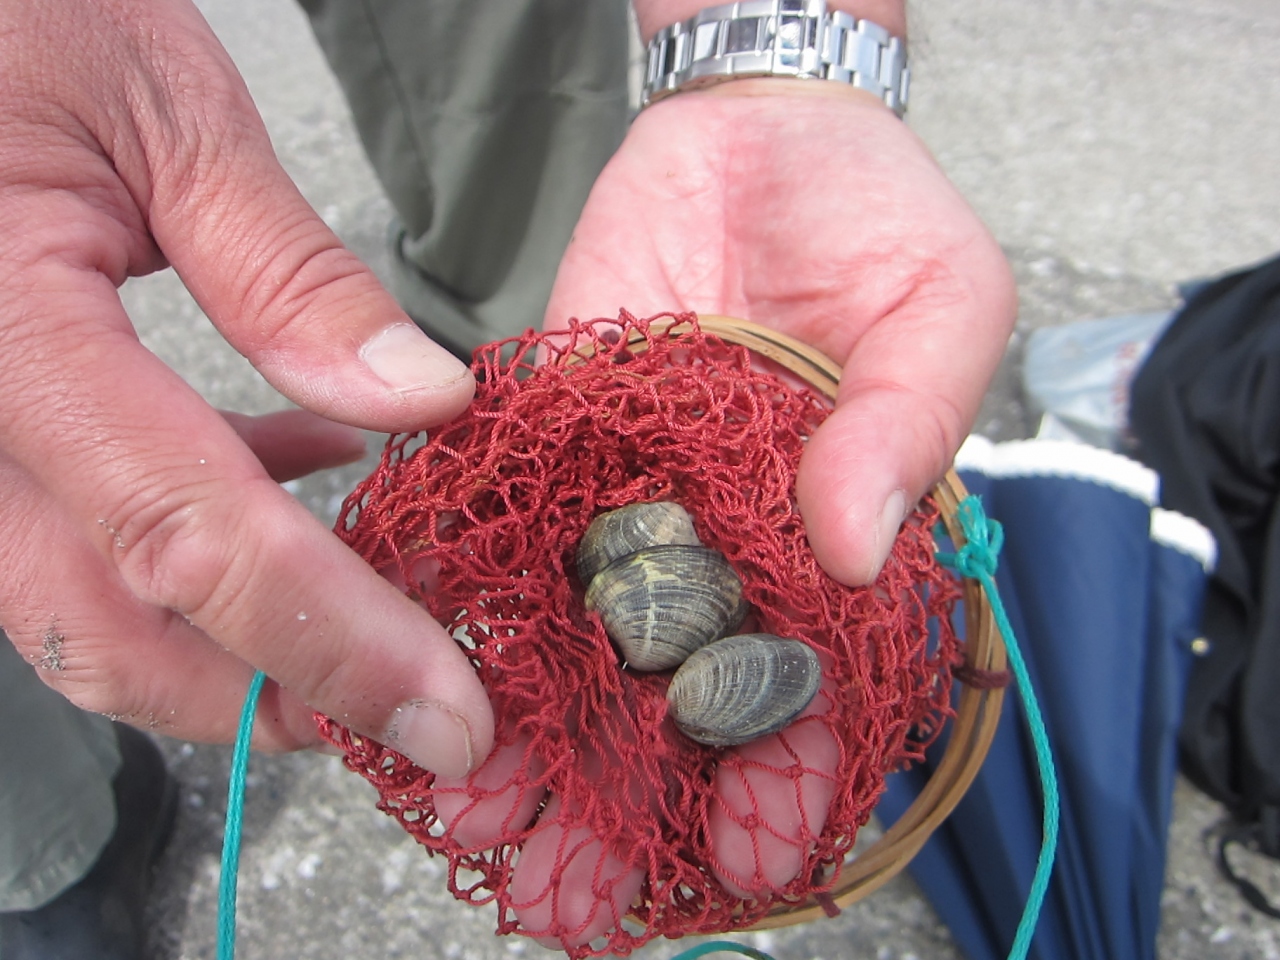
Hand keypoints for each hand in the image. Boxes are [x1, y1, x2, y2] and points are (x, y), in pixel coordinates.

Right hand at [0, 0, 493, 776]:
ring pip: (84, 605)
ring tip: (378, 609)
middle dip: (275, 693)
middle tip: (415, 709)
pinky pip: (81, 528)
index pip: (189, 537)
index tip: (447, 715)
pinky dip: (199, 544)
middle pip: (112, 627)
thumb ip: (288, 274)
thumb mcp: (163, 113)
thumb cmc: (14, 14)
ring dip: (241, 637)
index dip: (332, 643)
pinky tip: (303, 472)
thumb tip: (420, 402)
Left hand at [439, 82, 1014, 946]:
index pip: (815, 686)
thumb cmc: (875, 218)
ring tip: (481, 828)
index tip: (753, 855)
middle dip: (627, 800)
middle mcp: (727, 544)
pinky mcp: (554, 448)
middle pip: (678, 698)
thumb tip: (855, 544)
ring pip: (579, 645)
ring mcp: (636, 502)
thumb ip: (903, 423)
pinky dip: (468, 611)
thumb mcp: (937, 307)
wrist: (755, 129)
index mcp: (830, 542)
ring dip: (529, 742)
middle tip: (571, 894)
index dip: (789, 776)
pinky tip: (429, 682)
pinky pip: (506, 538)